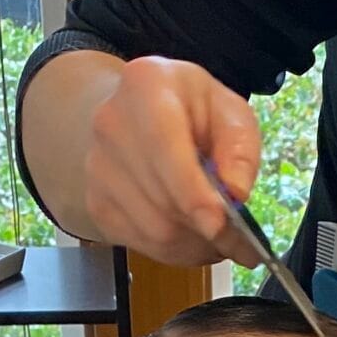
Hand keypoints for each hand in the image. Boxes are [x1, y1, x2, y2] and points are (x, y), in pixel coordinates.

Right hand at [83, 56, 262, 263]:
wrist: (137, 115)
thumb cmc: (189, 110)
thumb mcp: (228, 110)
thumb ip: (240, 148)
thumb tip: (236, 193)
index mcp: (146, 87)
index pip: (165, 149)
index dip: (192, 194)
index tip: (218, 226)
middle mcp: (112, 125)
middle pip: (162, 200)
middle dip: (205, 228)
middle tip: (237, 239)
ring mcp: (97, 168)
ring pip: (154, 231)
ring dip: (193, 243)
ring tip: (214, 231)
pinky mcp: (96, 203)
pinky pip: (142, 244)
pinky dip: (174, 250)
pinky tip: (188, 232)